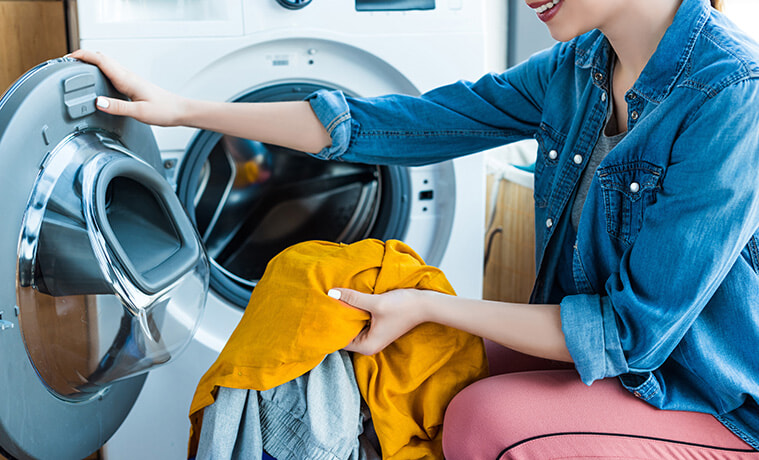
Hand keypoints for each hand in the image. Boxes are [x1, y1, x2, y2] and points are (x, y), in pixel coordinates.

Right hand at [69, 49, 187, 125]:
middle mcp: (127, 76)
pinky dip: (99, 70)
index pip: (100, 60)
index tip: (66, 59)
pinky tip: (95, 80)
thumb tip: (97, 103)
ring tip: (76, 69)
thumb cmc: (164, 111)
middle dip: (82, 57)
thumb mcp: (139, 113)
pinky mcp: (132, 84)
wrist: (179, 111)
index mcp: (126, 79)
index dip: (81, 56)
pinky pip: (111, 72)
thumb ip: (118, 108)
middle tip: (66, 63)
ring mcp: (129, 79)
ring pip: (106, 64)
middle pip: (100, 58)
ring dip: (90, 62)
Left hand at [329, 288, 433, 354]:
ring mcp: (374, 337)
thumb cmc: (403, 307)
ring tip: (334, 301)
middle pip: (345, 334)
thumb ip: (352, 298)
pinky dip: (355, 314)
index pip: (339, 340)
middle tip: (324, 304)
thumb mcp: (375, 302)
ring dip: (346, 315)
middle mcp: (369, 346)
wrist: (425, 304)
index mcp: (366, 346)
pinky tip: (349, 302)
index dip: (330, 327)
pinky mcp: (378, 329)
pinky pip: (360, 323)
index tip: (320, 313)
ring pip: (352, 327)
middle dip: (336, 320)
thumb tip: (331, 293)